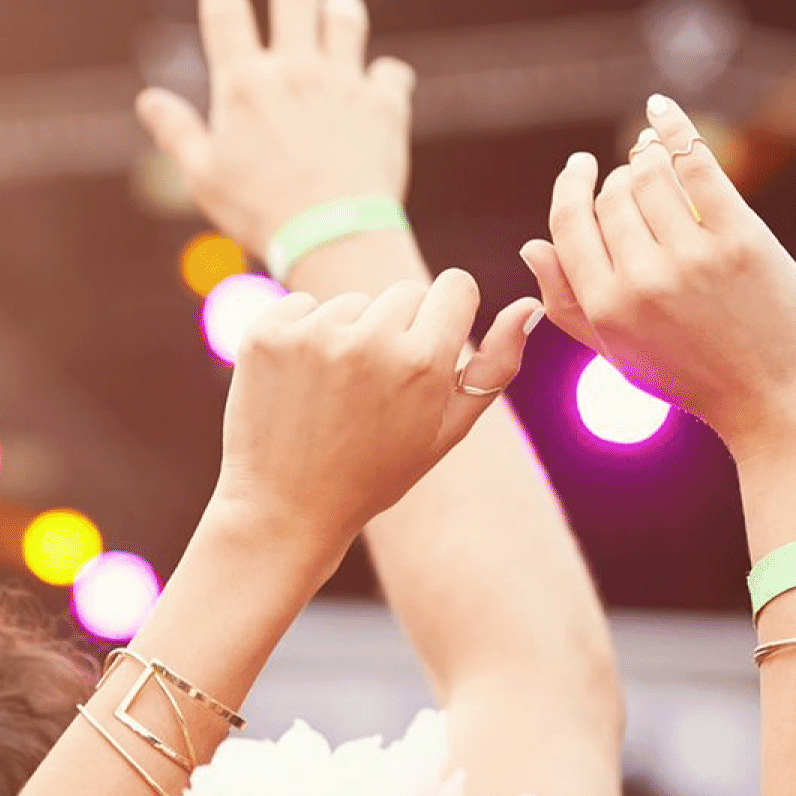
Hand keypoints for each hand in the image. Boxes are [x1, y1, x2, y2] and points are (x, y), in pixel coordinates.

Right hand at [138, 0, 413, 253]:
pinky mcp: (384, 105)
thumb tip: (147, 101)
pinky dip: (387, 76)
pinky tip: (383, 84)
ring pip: (346, 19)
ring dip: (341, 8)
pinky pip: (392, 72)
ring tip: (339, 5)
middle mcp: (295, 69)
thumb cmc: (261, 212)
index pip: (225, 12)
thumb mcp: (204, 177)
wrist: (335, 235)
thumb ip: (176, 132)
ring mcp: (343, 82)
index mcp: (244, 83)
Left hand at [211, 269, 536, 548]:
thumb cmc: (376, 473)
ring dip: (349, 334)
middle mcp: (369, 340)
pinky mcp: (267, 335)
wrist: (285, 509)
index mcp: (423, 363)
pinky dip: (303, 336)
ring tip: (336, 395)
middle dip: (401, 329)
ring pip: (353, 302)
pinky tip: (301, 385)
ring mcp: (313, 336)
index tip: (432, 346)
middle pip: (406, 292)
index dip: (448, 315)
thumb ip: (495, 367)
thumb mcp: (446, 430)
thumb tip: (528, 306)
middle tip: (378, 390)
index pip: (456, 286)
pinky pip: (303, 306)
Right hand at [522, 97, 795, 464]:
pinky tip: (660, 111)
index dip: (572, 188)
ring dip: (650, 157)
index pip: (569, 224)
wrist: (782, 407)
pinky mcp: (740, 238)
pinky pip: (695, 164)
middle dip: (621, 178)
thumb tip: (532, 246)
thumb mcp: (622, 355)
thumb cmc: (700, 382)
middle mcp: (641, 281)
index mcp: (605, 309)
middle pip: (613, 196)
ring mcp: (691, 258)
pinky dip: (674, 128)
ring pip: (650, 174)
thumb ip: (570, 305)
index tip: (581, 166)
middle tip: (638, 175)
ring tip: (657, 156)